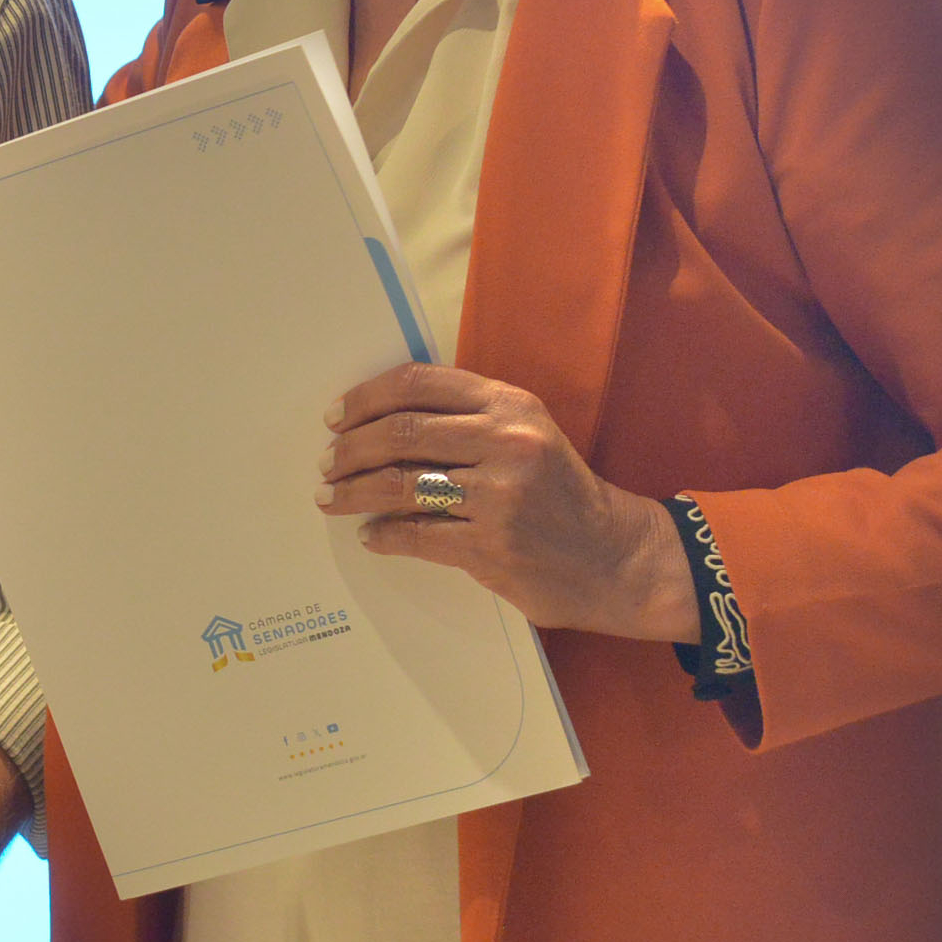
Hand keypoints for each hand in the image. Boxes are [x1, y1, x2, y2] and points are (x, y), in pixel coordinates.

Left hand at [320, 362, 692, 639]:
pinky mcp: (491, 547)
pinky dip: (384, 534)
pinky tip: (371, 535)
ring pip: (400, 485)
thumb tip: (380, 420)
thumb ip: (467, 416)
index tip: (335, 416)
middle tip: (325, 462)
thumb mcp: (526, 432)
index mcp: (509, 405)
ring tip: (331, 498)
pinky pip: (416, 536)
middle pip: (400, 433)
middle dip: (349, 448)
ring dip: (353, 492)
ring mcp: (499, 497)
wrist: (615, 556)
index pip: (417, 384)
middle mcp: (505, 443)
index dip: (365, 398)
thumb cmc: (560, 490)